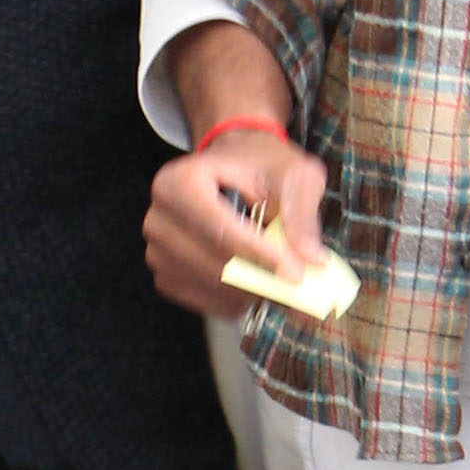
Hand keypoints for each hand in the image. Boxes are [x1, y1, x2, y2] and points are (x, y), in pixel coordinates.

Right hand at [145, 123, 328, 319]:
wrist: (232, 169)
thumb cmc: (261, 167)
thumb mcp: (293, 175)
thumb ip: (302, 214)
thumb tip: (312, 260)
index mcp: (181, 180)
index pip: (222, 230)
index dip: (260, 256)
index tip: (297, 274)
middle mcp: (159, 217)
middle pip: (215, 264)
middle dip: (260, 280)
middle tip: (300, 288)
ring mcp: (157, 249)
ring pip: (211, 288)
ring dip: (250, 293)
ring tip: (279, 279)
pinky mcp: (166, 274)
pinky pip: (204, 302)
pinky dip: (235, 301)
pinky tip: (254, 284)